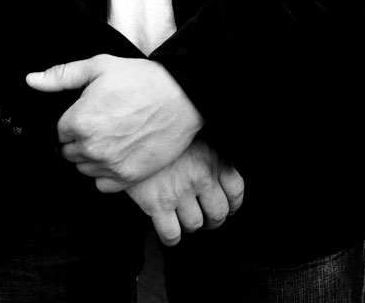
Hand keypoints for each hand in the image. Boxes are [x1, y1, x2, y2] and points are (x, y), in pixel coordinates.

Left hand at [26, 55, 202, 186]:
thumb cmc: (140, 79)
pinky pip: (102, 184)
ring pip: (84, 168)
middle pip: (70, 152)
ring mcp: (110, 165)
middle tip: (104, 121)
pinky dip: (107, 172)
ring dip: (93, 156)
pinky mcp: (128, 178)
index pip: (60, 131)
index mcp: (79, 121)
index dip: (74, 120)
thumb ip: (61, 75)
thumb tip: (31, 80)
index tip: (91, 111)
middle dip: (81, 138)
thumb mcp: (98, 66)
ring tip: (114, 135)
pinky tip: (119, 153)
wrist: (180, 97)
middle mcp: (91, 147)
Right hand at [114, 140, 244, 246]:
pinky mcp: (157, 203)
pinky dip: (171, 237)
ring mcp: (180, 191)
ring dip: (190, 224)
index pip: (236, 191)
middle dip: (212, 219)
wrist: (128, 128)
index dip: (233, 204)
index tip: (227, 207)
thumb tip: (218, 168)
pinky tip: (168, 229)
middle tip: (205, 217)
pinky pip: (172, 234)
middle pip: (218, 213)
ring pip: (195, 224)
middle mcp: (200, 176)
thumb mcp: (191, 132)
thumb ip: (208, 151)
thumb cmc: (159, 128)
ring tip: (182, 216)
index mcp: (213, 157)